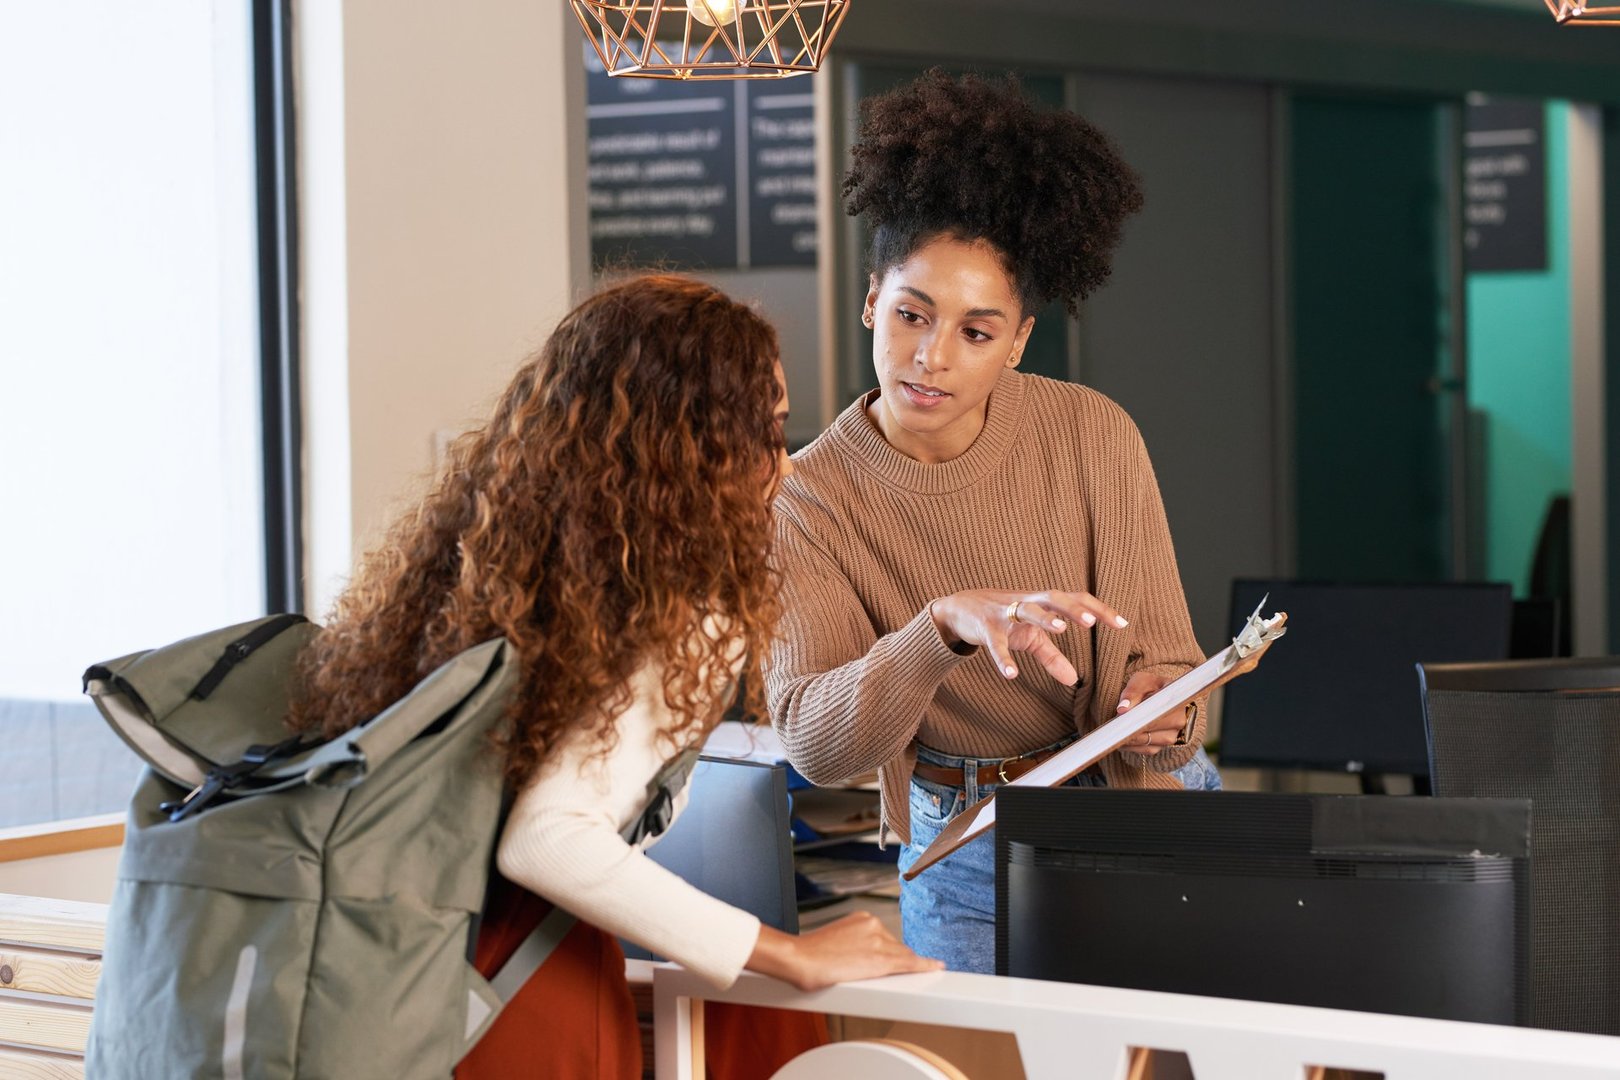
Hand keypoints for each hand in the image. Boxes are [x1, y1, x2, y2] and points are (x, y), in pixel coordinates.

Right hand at [746, 912, 942, 990]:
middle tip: (896, 976)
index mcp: (861, 919)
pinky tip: (935, 967)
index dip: (892, 950)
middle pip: (896, 947)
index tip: (900, 955)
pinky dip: (924, 966)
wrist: (799, 959)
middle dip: (897, 961)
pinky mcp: (882, 960)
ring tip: (906, 979)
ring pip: (902, 957)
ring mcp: (879, 941)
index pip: (885, 937)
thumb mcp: (834, 941)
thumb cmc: (808, 955)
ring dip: (905, 967)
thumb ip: (851, 945)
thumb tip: (858, 960)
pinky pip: (909, 963)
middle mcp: (873, 925)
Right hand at [928, 589, 1128, 685]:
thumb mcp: (1029, 638)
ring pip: (1026, 611)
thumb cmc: (1002, 619)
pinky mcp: (985, 628)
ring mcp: (1004, 613)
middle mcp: (1026, 602)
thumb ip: (1052, 656)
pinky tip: (1012, 675)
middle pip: (1053, 597)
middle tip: (1092, 621)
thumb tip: (1074, 680)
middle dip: (1073, 607)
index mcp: (1042, 602)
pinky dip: (1003, 659)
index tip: (1121, 623)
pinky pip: (996, 644)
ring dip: (1044, 618)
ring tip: (1061, 630)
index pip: (1075, 600)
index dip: (1098, 609)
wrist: (960, 609)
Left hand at [1115, 670, 1187, 755]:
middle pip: (1151, 729)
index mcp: (1177, 701)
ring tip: (1113, 731)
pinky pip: (1145, 749)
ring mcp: (1171, 735)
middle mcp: (1178, 720)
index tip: (1123, 717)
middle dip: (1130, 728)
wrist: (1156, 695)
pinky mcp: (1162, 745)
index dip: (1140, 716)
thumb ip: (1132, 691)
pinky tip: (1119, 738)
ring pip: (1147, 742)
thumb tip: (1122, 709)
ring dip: (1128, 738)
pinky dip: (1131, 745)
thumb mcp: (1141, 681)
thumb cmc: (1150, 686)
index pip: (1159, 712)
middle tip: (1113, 726)